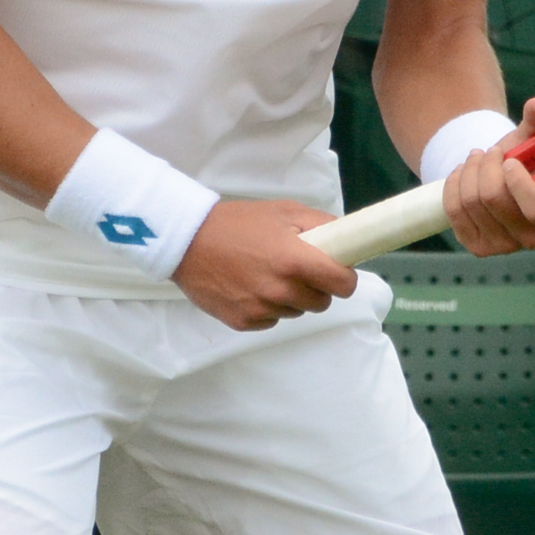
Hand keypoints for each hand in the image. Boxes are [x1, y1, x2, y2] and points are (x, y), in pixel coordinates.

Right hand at [174, 200, 361, 333]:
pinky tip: (249, 287)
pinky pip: (271, 320)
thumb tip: (347, 239)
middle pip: (322, 302)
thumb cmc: (238, 222)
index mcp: (295, 260)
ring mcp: (262, 309)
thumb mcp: (283, 211)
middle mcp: (281, 290)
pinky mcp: (244, 322)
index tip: (336, 271)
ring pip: (296, 312)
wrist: (187, 241)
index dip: (344, 277)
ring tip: (266, 274)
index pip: (344, 285)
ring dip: (290, 298)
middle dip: (316, 287)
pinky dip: (267, 308)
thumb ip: (321, 224)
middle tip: (296, 269)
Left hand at [441, 100, 534, 255]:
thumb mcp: (531, 137)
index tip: (509, 160)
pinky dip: (454, 184)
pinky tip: (463, 175)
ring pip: (470, 201)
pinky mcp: (477, 247)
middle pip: (492, 198)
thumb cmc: (522, 159)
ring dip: (469, 170)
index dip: (517, 182)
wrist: (498, 178)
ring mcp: (503, 247)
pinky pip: (454, 210)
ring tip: (477, 159)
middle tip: (489, 152)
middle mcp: (531, 238)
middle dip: (486, 165)